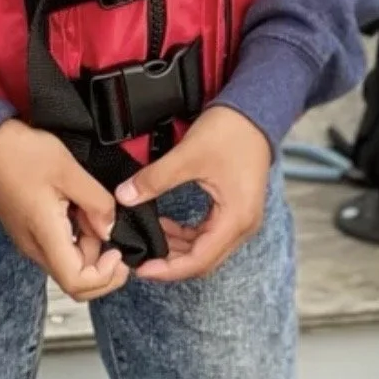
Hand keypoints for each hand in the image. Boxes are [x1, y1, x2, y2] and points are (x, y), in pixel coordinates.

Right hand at [0, 121, 128, 302]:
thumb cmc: (20, 153)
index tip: (118, 252)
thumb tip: (110, 229)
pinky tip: (77, 209)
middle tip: (107, 226)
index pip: (76, 283)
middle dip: (100, 263)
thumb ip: (96, 202)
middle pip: (74, 281)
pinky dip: (76, 238)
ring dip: (88, 247)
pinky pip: (59, 249)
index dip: (104, 277)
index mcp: (44, 234)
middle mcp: (35, 248)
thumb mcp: (67, 168)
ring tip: (89, 208)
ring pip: (68, 264)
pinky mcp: (29, 233)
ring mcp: (30, 242)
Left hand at [114, 106, 271, 283]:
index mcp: (236, 220)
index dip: (169, 269)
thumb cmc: (229, 132)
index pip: (199, 261)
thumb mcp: (187, 156)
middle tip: (140, 256)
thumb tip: (124, 197)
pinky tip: (167, 225)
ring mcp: (241, 218)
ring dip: (178, 246)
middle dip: (171, 261)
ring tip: (149, 237)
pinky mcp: (236, 208)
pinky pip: (209, 232)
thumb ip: (154, 179)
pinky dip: (188, 234)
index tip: (142, 269)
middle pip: (204, 259)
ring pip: (206, 247)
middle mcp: (242, 226)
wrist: (254, 109)